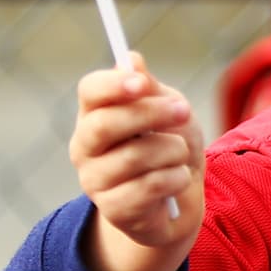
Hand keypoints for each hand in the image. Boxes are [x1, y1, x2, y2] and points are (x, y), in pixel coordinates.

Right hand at [69, 52, 204, 270]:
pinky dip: (176, 178)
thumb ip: (151, 89)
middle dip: (151, 113)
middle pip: (106, 123)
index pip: (90, 91)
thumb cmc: (171, 146)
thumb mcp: (169, 111)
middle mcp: (85, 146)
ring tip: (180, 154)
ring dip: (173, 150)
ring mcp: (94, 180)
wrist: (181, 200)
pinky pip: (150, 186)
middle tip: (184, 109)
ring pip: (134, 156)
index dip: (114, 85)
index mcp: (95, 114)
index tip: (142, 83)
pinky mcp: (113, 210)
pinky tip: (178, 179)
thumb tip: (131, 60)